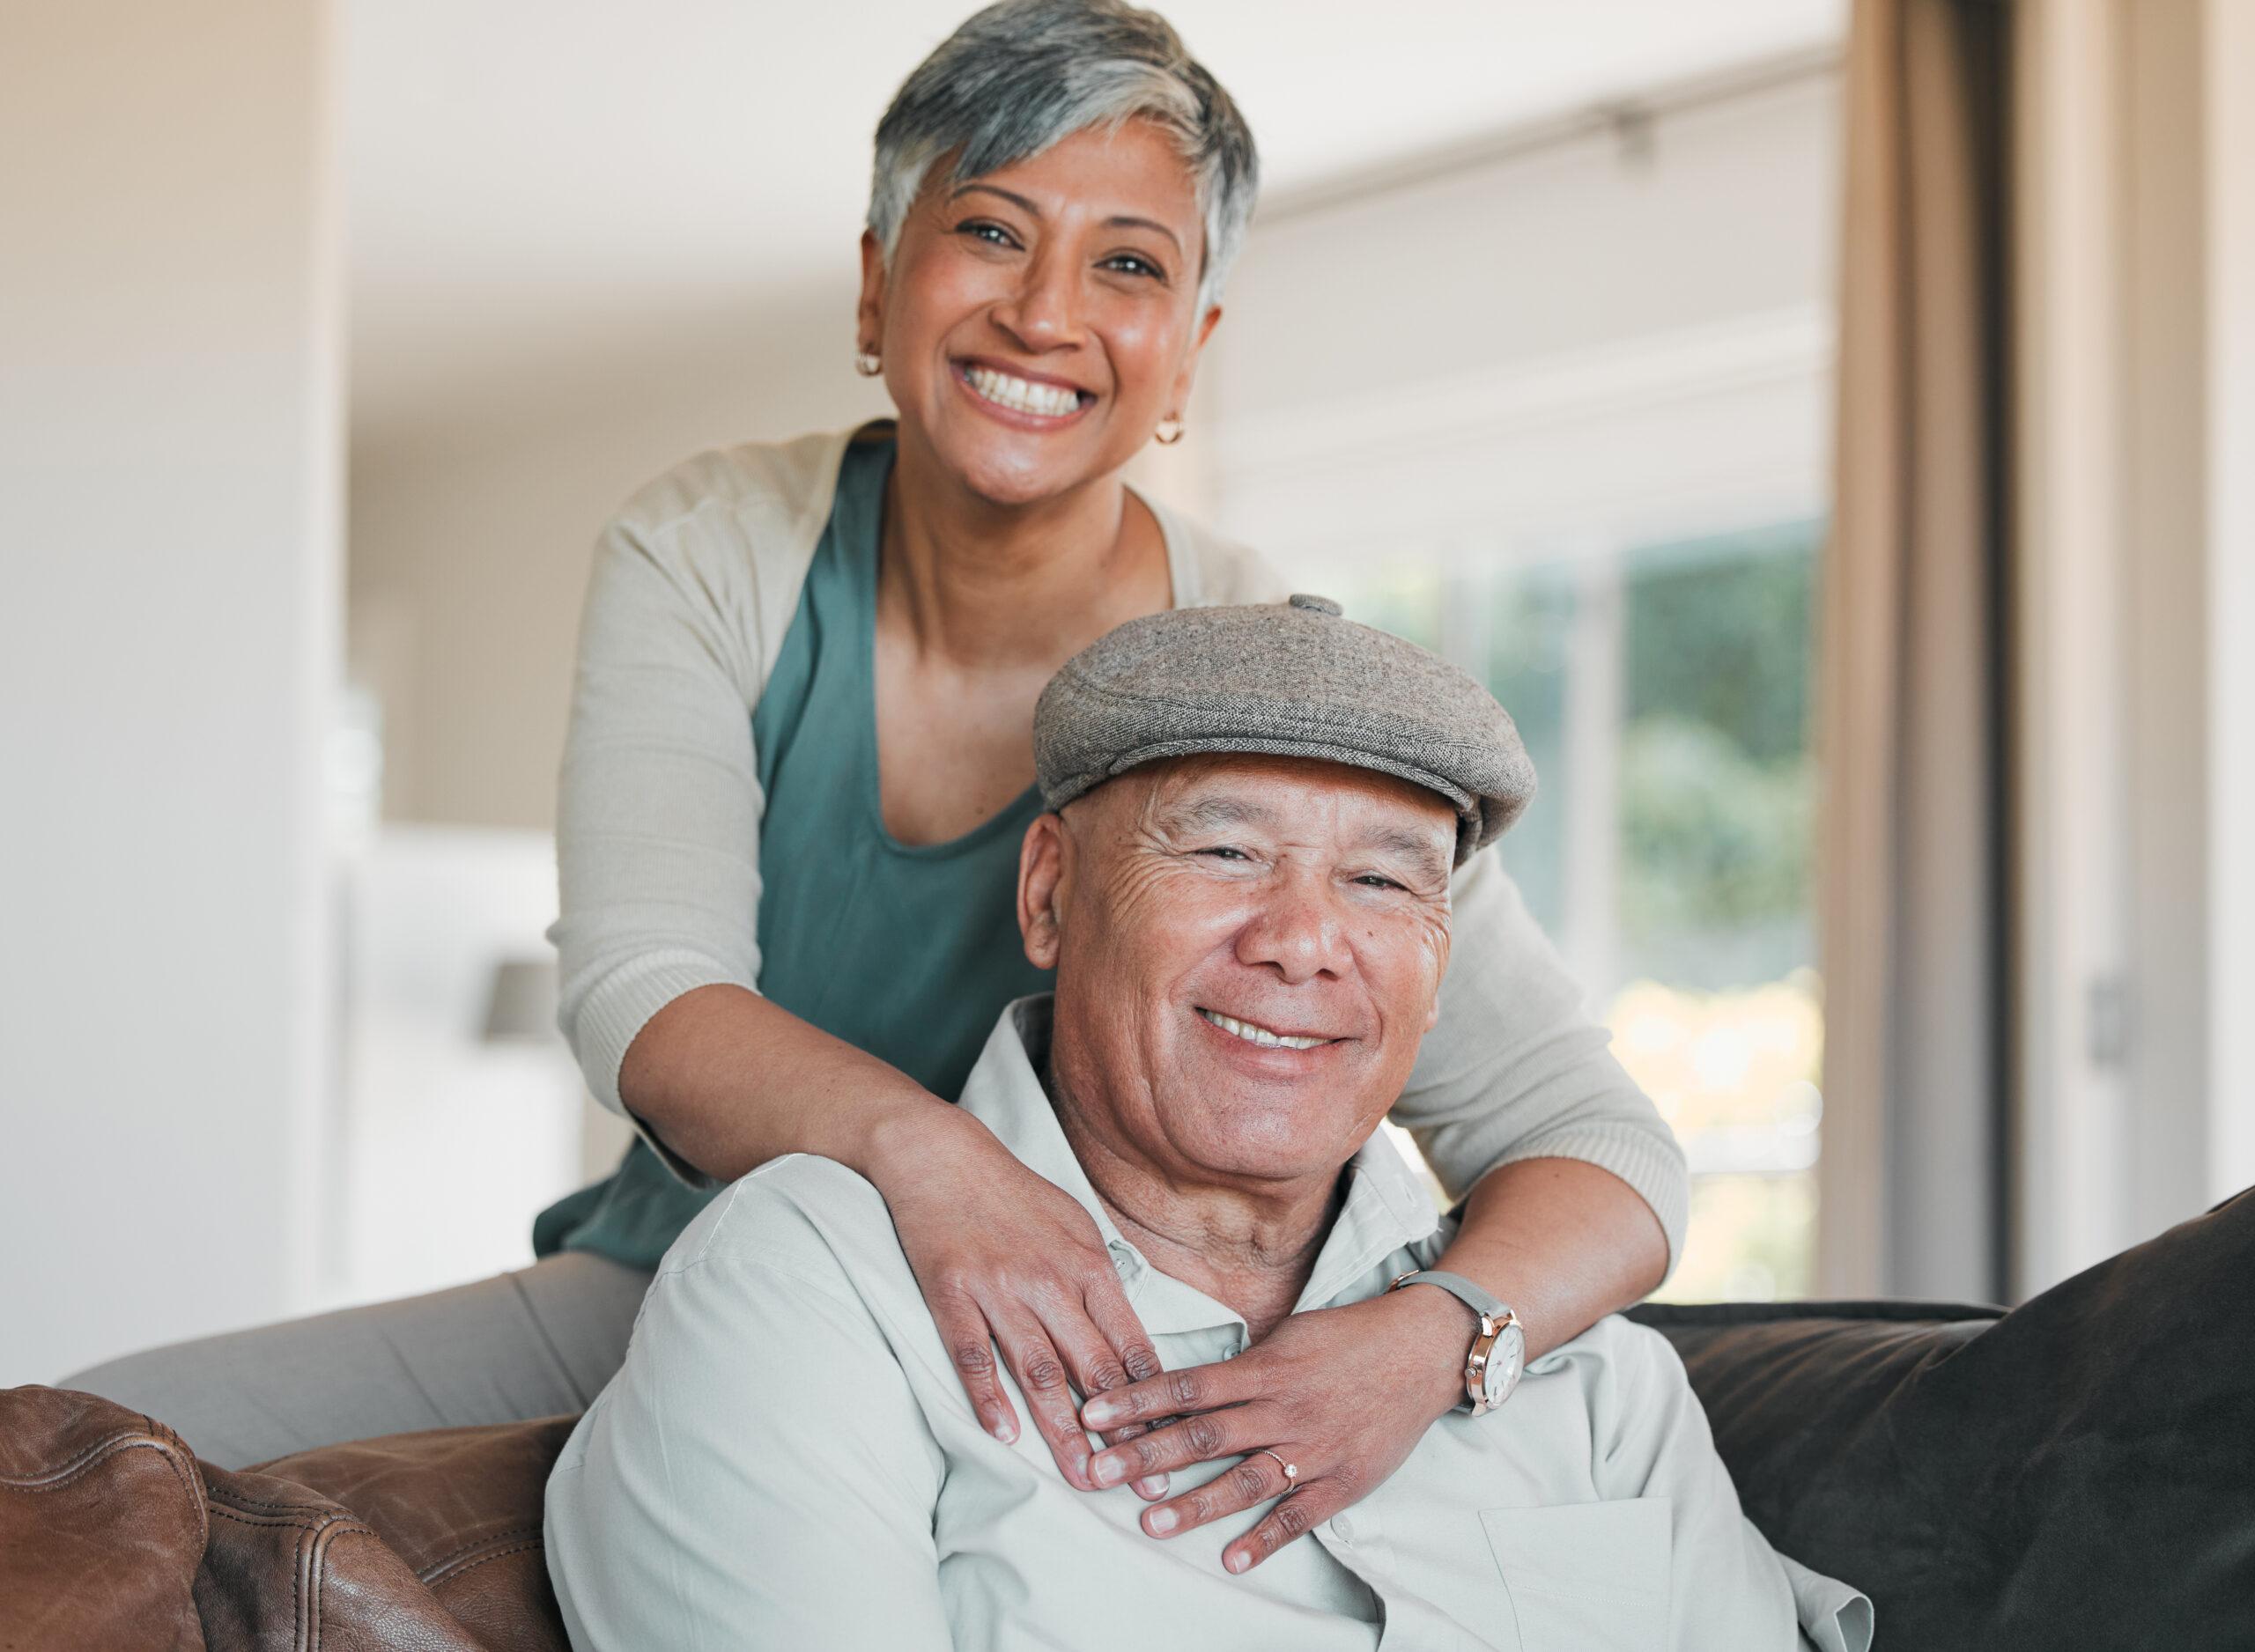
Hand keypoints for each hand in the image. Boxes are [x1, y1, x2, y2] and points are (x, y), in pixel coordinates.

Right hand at [869, 1103, 1171, 1497]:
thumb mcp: (1075, 1223)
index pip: (1130, 1343)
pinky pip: (973, 1354)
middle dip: (1122, 1429)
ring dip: (1063, 1430)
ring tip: (1082, 1476)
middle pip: (1092, 1366)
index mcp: (1087, 1264)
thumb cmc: (1012, 1193)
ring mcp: (998, 1288)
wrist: (940, 1155)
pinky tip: (1004, 1435)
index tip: (1173, 1440)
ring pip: (1038, 1370)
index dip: (1153, 1397)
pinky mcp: (951, 1293)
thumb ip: (1102, 1277)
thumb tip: (1130, 1331)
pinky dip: (988, 1397)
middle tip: (1140, 1479)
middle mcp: (1049, 1280)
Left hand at [1077, 1285, 1470, 1572]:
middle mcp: (1281, 1409)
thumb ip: (1241, 1363)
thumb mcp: (1287, 1333)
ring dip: (1195, 1503)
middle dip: (1146, 1455)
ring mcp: (1312, 1447)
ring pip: (1244, 1479)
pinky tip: (1233, 1559)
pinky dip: (1266, 1539)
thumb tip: (1188, 1383)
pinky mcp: (1342, 1480)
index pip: (1187, 1386)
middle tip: (1098, 1472)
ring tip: (1150, 1522)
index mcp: (1264, 1368)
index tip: (1093, 1415)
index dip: (1137, 1401)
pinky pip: (1298, 1515)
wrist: (1421, 1351)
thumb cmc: (1348, 1337)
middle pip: (1203, 1435)